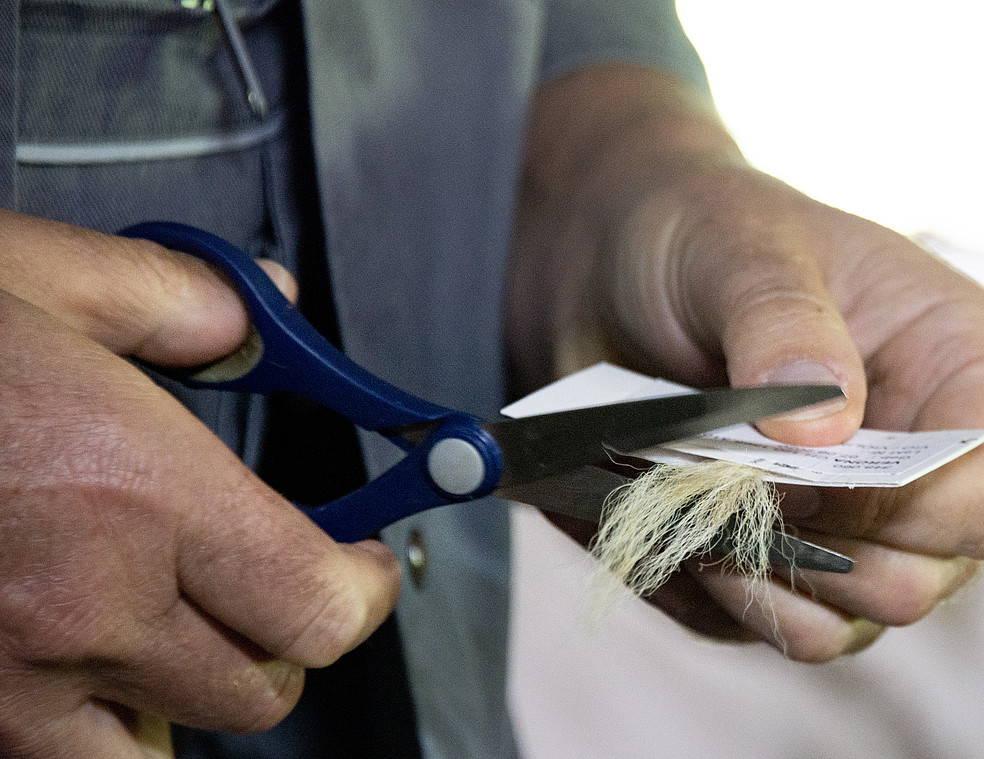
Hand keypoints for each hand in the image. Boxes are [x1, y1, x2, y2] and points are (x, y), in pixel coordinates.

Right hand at [0, 210, 400, 756]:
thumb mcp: (46, 274)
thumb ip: (185, 301)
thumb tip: (263, 318)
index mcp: (141, 497)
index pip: (318, 609)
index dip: (363, 590)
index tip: (362, 563)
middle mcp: (82, 609)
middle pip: (257, 692)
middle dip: (282, 639)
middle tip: (270, 584)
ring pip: (154, 757)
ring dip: (178, 703)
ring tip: (161, 633)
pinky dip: (82, 733)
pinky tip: (65, 664)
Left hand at [509, 66, 983, 661]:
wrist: (610, 269)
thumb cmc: (702, 234)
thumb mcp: (740, 246)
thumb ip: (783, 321)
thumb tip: (820, 429)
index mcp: (962, 368)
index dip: (900, 511)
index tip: (798, 476)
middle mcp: (929, 459)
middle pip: (925, 579)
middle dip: (824, 558)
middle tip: (732, 494)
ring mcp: (862, 521)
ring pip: (853, 623)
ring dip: (766, 587)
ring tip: (695, 516)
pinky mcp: (791, 558)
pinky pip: (774, 625)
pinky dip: (720, 598)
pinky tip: (676, 528)